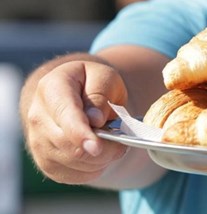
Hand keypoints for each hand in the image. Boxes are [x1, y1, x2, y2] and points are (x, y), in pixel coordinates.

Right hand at [23, 58, 128, 183]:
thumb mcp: (104, 77)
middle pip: (67, 144)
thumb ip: (100, 94)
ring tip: (113, 146)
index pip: (64, 115)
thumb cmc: (91, 83)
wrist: (74, 94)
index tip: (97, 147)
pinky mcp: (45, 162)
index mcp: (51, 88)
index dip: (80, 134)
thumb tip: (95, 120)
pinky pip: (71, 175)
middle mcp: (37, 116)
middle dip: (101, 149)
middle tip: (122, 144)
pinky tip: (101, 156)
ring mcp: (37, 141)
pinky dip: (92, 170)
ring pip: (71, 163)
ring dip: (99, 160)